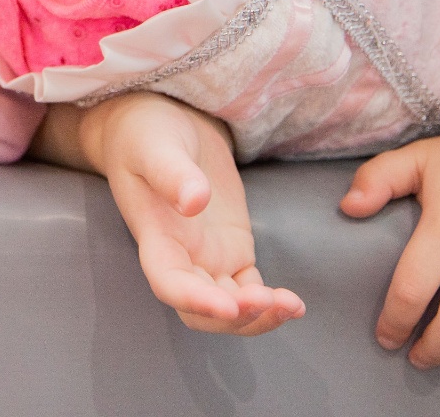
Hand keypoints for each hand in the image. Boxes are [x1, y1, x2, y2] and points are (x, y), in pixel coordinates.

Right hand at [80, 91, 305, 334]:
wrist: (161, 123)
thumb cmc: (146, 132)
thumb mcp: (154, 145)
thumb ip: (171, 172)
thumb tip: (195, 200)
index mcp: (155, 236)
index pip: (169, 283)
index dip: (196, 301)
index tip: (229, 305)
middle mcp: (179, 256)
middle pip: (201, 312)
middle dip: (234, 317)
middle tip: (267, 300)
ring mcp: (208, 257)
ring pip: (230, 308)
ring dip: (258, 316)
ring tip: (291, 305)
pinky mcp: (233, 249)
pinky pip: (250, 289)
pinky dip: (270, 304)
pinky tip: (293, 303)